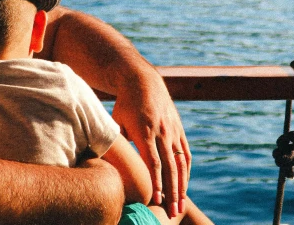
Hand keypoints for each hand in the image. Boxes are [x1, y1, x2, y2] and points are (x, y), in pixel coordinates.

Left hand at [112, 66, 190, 218]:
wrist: (143, 81)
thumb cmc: (125, 104)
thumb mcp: (116, 120)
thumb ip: (117, 142)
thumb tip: (106, 163)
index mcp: (145, 131)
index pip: (153, 162)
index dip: (156, 182)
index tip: (157, 200)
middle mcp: (162, 132)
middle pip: (170, 167)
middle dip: (171, 192)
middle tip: (171, 213)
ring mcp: (172, 131)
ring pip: (181, 163)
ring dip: (182, 186)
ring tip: (180, 206)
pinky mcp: (178, 129)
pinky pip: (186, 154)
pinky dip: (186, 172)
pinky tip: (184, 186)